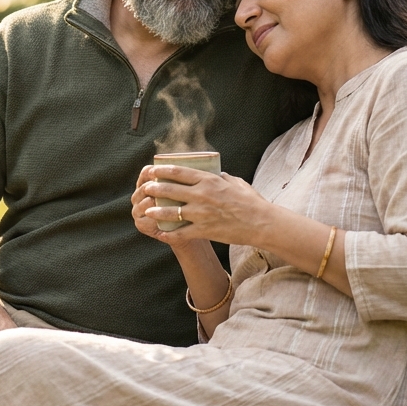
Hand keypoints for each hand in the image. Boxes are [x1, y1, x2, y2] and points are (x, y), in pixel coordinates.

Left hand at [131, 164, 270, 245]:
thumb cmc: (251, 201)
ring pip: (171, 212)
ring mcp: (201, 214)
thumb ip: (221, 177)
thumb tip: (214, 173)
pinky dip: (169, 234)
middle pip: (170, 190)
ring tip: (147, 211)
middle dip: (154, 188)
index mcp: (209, 180)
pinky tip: (161, 234)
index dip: (161, 171)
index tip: (152, 171)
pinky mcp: (204, 230)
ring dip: (156, 211)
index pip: (178, 172)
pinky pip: (181, 233)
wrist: (262, 223)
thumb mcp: (235, 182)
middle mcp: (202, 195)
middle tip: (145, 188)